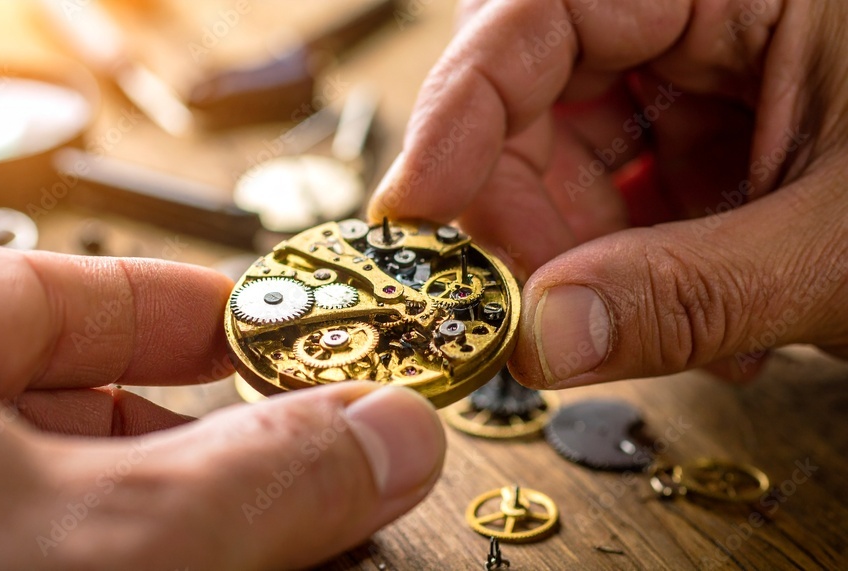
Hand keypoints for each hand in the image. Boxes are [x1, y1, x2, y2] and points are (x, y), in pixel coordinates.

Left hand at [0, 249, 443, 569]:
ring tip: (282, 551)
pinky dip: (125, 562)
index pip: (65, 295)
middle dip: (208, 443)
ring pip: (64, 507)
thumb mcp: (106, 542)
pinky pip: (33, 554)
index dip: (186, 311)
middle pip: (80, 409)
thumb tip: (392, 431)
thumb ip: (264, 479)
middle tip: (307, 472)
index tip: (277, 336)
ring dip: (184, 527)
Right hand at [370, 0, 847, 388]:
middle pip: (542, 88)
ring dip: (585, 251)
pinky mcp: (712, 130)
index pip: (553, 9)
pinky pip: (621, 188)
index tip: (414, 208)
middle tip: (532, 305)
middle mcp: (711, 10)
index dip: (464, 104)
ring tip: (658, 325)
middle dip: (524, 207)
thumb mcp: (846, 247)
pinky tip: (696, 313)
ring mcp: (708, 72)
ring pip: (571, 150)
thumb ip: (688, 293)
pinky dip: (632, 262)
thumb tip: (543, 342)